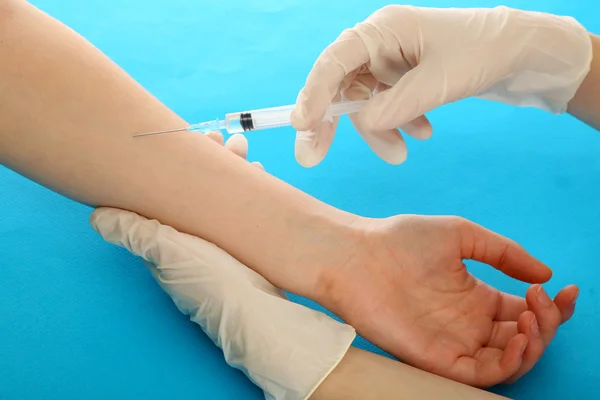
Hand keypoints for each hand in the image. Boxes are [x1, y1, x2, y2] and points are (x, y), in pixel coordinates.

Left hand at [90, 132, 355, 399]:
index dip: (185, 159)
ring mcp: (224, 242)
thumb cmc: (216, 283)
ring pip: (226, 194)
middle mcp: (196, 239)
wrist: (263, 316)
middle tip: (229, 141)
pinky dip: (252, 187)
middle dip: (214, 159)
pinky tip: (260, 174)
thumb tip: (98, 216)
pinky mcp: (250, 246)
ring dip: (234, 169)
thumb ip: (136, 232)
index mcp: (172, 239)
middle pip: (201, 186)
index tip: (202, 138)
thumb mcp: (170, 253)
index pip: (174, 189)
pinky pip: (247, 208)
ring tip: (245, 150)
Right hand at [291, 5, 591, 166]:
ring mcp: (391, 62)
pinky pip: (386, 106)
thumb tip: (363, 123)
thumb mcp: (439, 83)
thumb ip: (397, 105)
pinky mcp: (403, 78)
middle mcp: (381, 44)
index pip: (335, 61)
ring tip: (401, 156)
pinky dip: (398, 124)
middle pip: (339, 84)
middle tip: (311, 157)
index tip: (302, 125)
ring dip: (378, 131)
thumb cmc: (483, 54)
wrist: (521, 55)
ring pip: (364, 103)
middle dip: (330, 122)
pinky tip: (422, 134)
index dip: (313, 93)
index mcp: (383, 30)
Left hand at [320, 215, 576, 386]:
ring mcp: (454, 343)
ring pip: (510, 361)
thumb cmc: (401, 240)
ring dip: (534, 344)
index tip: (566, 288)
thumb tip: (545, 275)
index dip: (553, 306)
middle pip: (525, 338)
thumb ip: (504, 252)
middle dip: (548, 323)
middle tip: (542, 299)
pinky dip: (509, 363)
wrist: (357, 254)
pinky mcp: (437, 359)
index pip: (525, 312)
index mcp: (476, 298)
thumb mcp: (462, 235)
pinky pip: (482, 374)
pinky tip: (519, 337)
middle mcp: (469, 324)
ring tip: (532, 316)